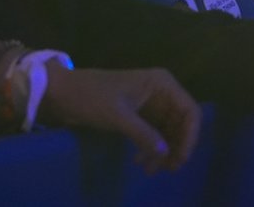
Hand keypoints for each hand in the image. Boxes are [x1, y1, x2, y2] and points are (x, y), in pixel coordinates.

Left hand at [39, 65, 200, 174]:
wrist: (63, 92)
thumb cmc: (92, 97)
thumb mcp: (118, 116)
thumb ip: (144, 134)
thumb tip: (165, 153)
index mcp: (162, 84)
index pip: (190, 110)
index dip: (190, 136)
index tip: (180, 159)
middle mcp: (161, 91)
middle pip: (182, 122)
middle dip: (176, 146)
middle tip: (168, 169)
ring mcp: (151, 102)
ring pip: (169, 130)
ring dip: (163, 150)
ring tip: (150, 170)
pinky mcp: (140, 113)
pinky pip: (155, 132)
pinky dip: (151, 147)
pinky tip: (142, 161)